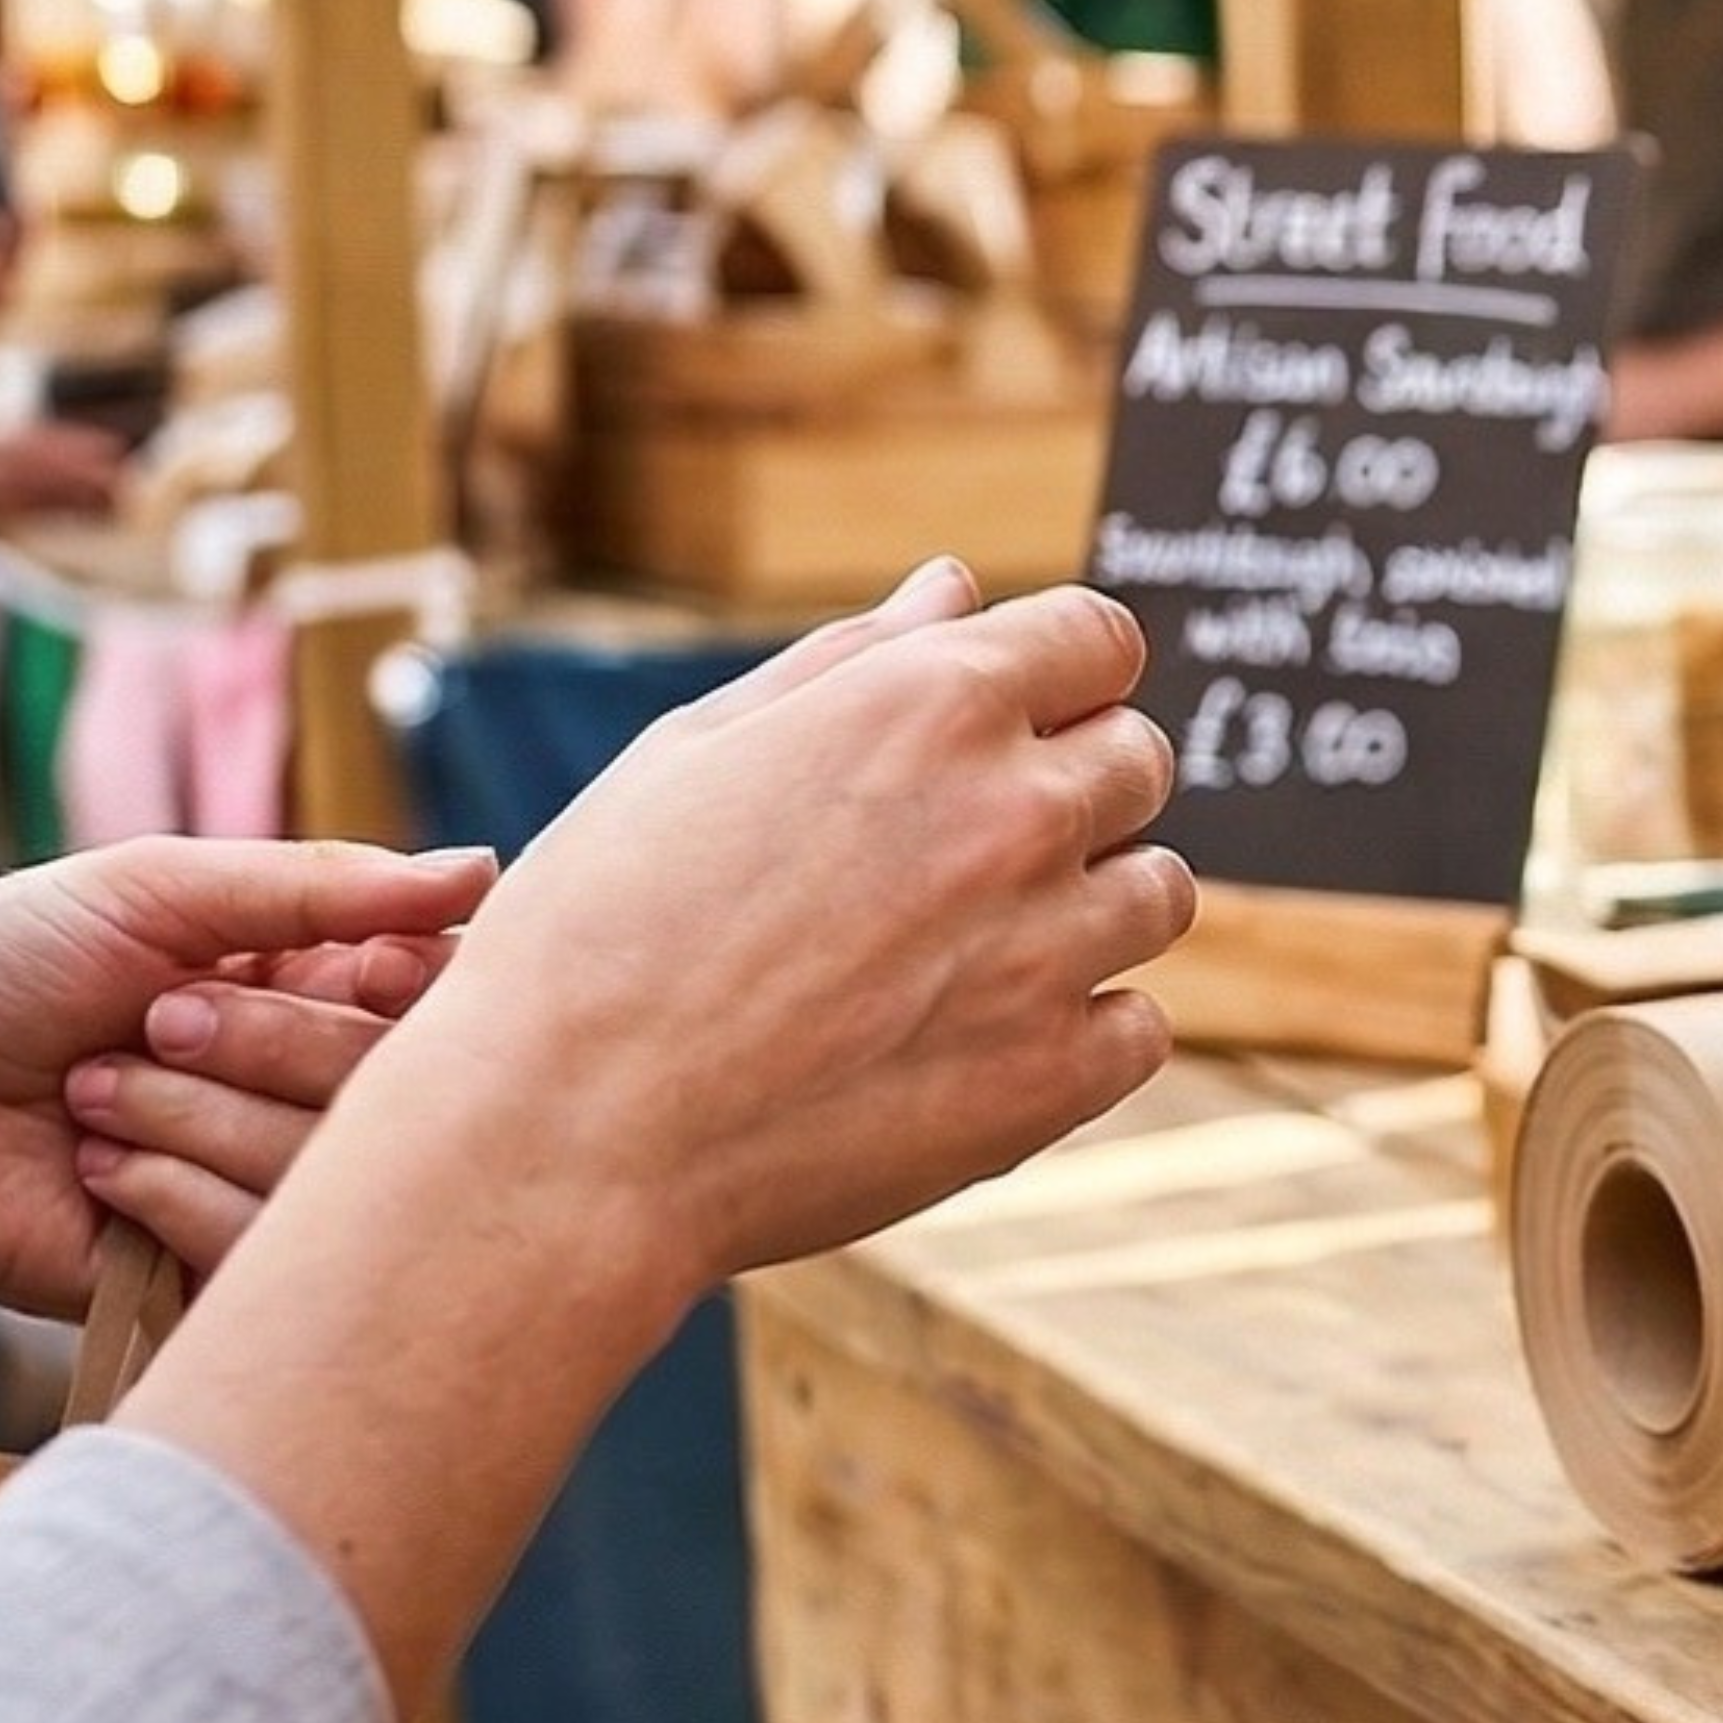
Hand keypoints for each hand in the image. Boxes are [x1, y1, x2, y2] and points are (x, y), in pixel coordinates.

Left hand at [0, 833, 495, 1321]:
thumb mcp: (152, 891)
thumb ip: (322, 888)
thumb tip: (488, 871)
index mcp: (302, 990)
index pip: (437, 998)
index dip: (404, 986)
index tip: (345, 970)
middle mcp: (298, 1089)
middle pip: (396, 1085)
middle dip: (266, 1043)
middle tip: (151, 1019)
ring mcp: (257, 1186)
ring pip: (333, 1170)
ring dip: (203, 1118)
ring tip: (92, 1100)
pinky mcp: (209, 1277)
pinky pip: (268, 1251)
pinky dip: (178, 1199)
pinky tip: (95, 1175)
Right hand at [365, 567, 1188, 1315]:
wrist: (564, 1134)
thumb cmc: (596, 928)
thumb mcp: (697, 752)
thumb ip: (852, 661)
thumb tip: (958, 588)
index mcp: (933, 703)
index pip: (1101, 641)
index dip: (1062, 677)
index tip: (1019, 723)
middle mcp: (1017, 810)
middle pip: (1141, 761)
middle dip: (1073, 787)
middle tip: (953, 858)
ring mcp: (1050, 947)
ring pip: (1159, 893)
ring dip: (1089, 908)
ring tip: (954, 955)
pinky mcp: (1056, 1077)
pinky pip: (1138, 1027)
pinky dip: (1082, 1034)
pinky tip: (971, 1045)